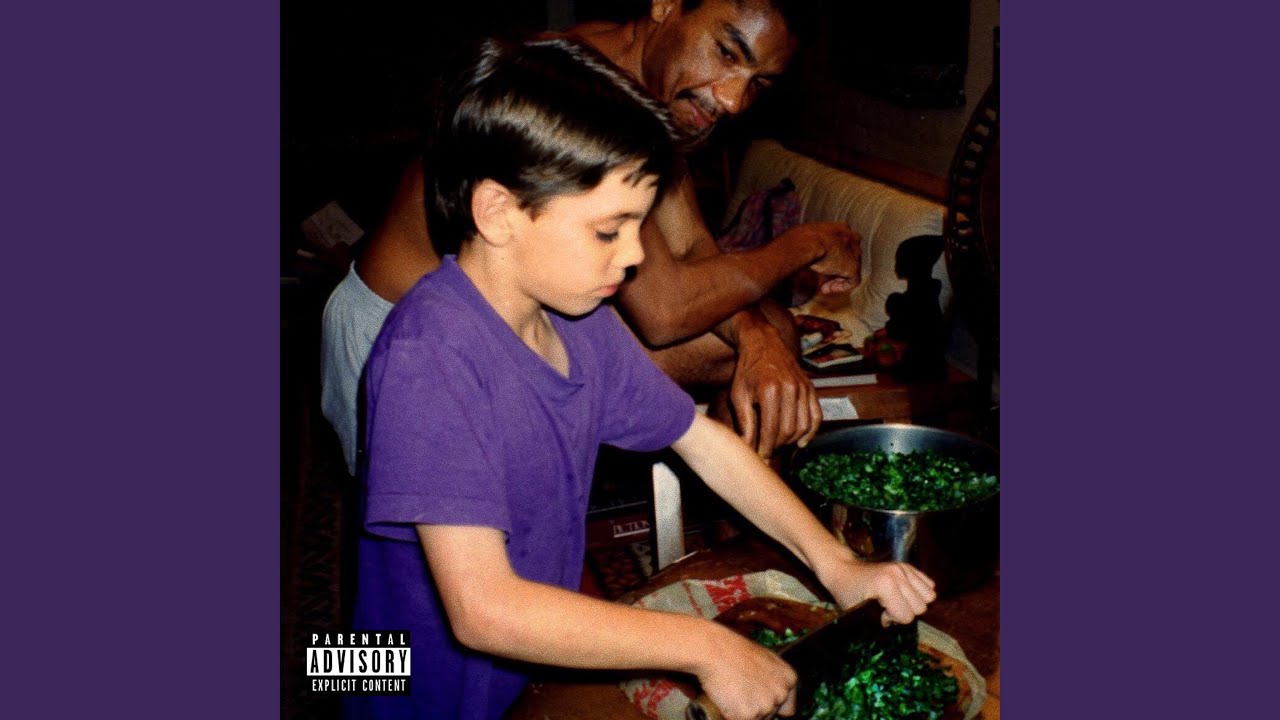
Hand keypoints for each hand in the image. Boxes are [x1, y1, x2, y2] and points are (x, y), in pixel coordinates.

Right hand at [695, 626, 797, 719]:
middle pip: (770, 715)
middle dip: (755, 708)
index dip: (771, 706)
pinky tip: (725, 697)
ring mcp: (766, 706)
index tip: (759, 702)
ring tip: (731, 691)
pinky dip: (730, 715)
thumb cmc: (733, 650)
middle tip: (740, 691)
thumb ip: (772, 678)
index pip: (787, 709)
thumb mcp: (763, 658)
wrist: (714, 650)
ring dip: (742, 711)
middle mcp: (781, 693)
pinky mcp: (748, 715)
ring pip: (755, 719)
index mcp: (788, 678)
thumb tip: (767, 692)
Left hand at [729, 324, 820, 457]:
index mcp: (770, 390)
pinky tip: (801, 442)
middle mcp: (790, 389)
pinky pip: (816, 416)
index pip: (772, 430)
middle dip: (777, 446)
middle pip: (789, 431)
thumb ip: (744, 422)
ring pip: (803, 426)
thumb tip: (746, 449)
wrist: (764, 343)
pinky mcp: (811, 388)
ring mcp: (803, 388)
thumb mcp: (738, 395)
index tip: (759, 458)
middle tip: (767, 452)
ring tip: (778, 445)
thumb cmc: (747, 371)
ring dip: (791, 441)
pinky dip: (811, 432)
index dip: (766, 448)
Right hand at [780, 222, 862, 292]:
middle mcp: (852, 238)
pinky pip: (852, 281)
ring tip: (823, 286)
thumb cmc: (801, 238)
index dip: (833, 256)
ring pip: (850, 269)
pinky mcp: (854, 267)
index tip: (822, 264)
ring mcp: (854, 253)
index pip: (842, 243)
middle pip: (849, 256)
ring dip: (836, 279)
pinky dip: (840, 287)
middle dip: (836, 269)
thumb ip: (811, 242)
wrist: (806, 242)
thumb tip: (797, 249)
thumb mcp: (806, 236)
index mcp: (841, 228)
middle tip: (823, 278)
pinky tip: (825, 289)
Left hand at [816, 550, 936, 624]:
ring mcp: (904, 568)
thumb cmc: (847, 593)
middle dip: (905, 612)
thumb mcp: (857, 614)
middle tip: (886, 607)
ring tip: (897, 600)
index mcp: (886, 585)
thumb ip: (877, 625)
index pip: (907, 616)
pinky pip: (929, 585)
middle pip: (921, 607)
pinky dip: (919, 592)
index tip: (878, 613)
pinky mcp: (907, 566)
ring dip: (915, 603)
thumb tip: (893, 628)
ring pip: (929, 596)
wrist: (843, 570)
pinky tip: (903, 593)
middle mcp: (898, 574)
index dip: (893, 620)